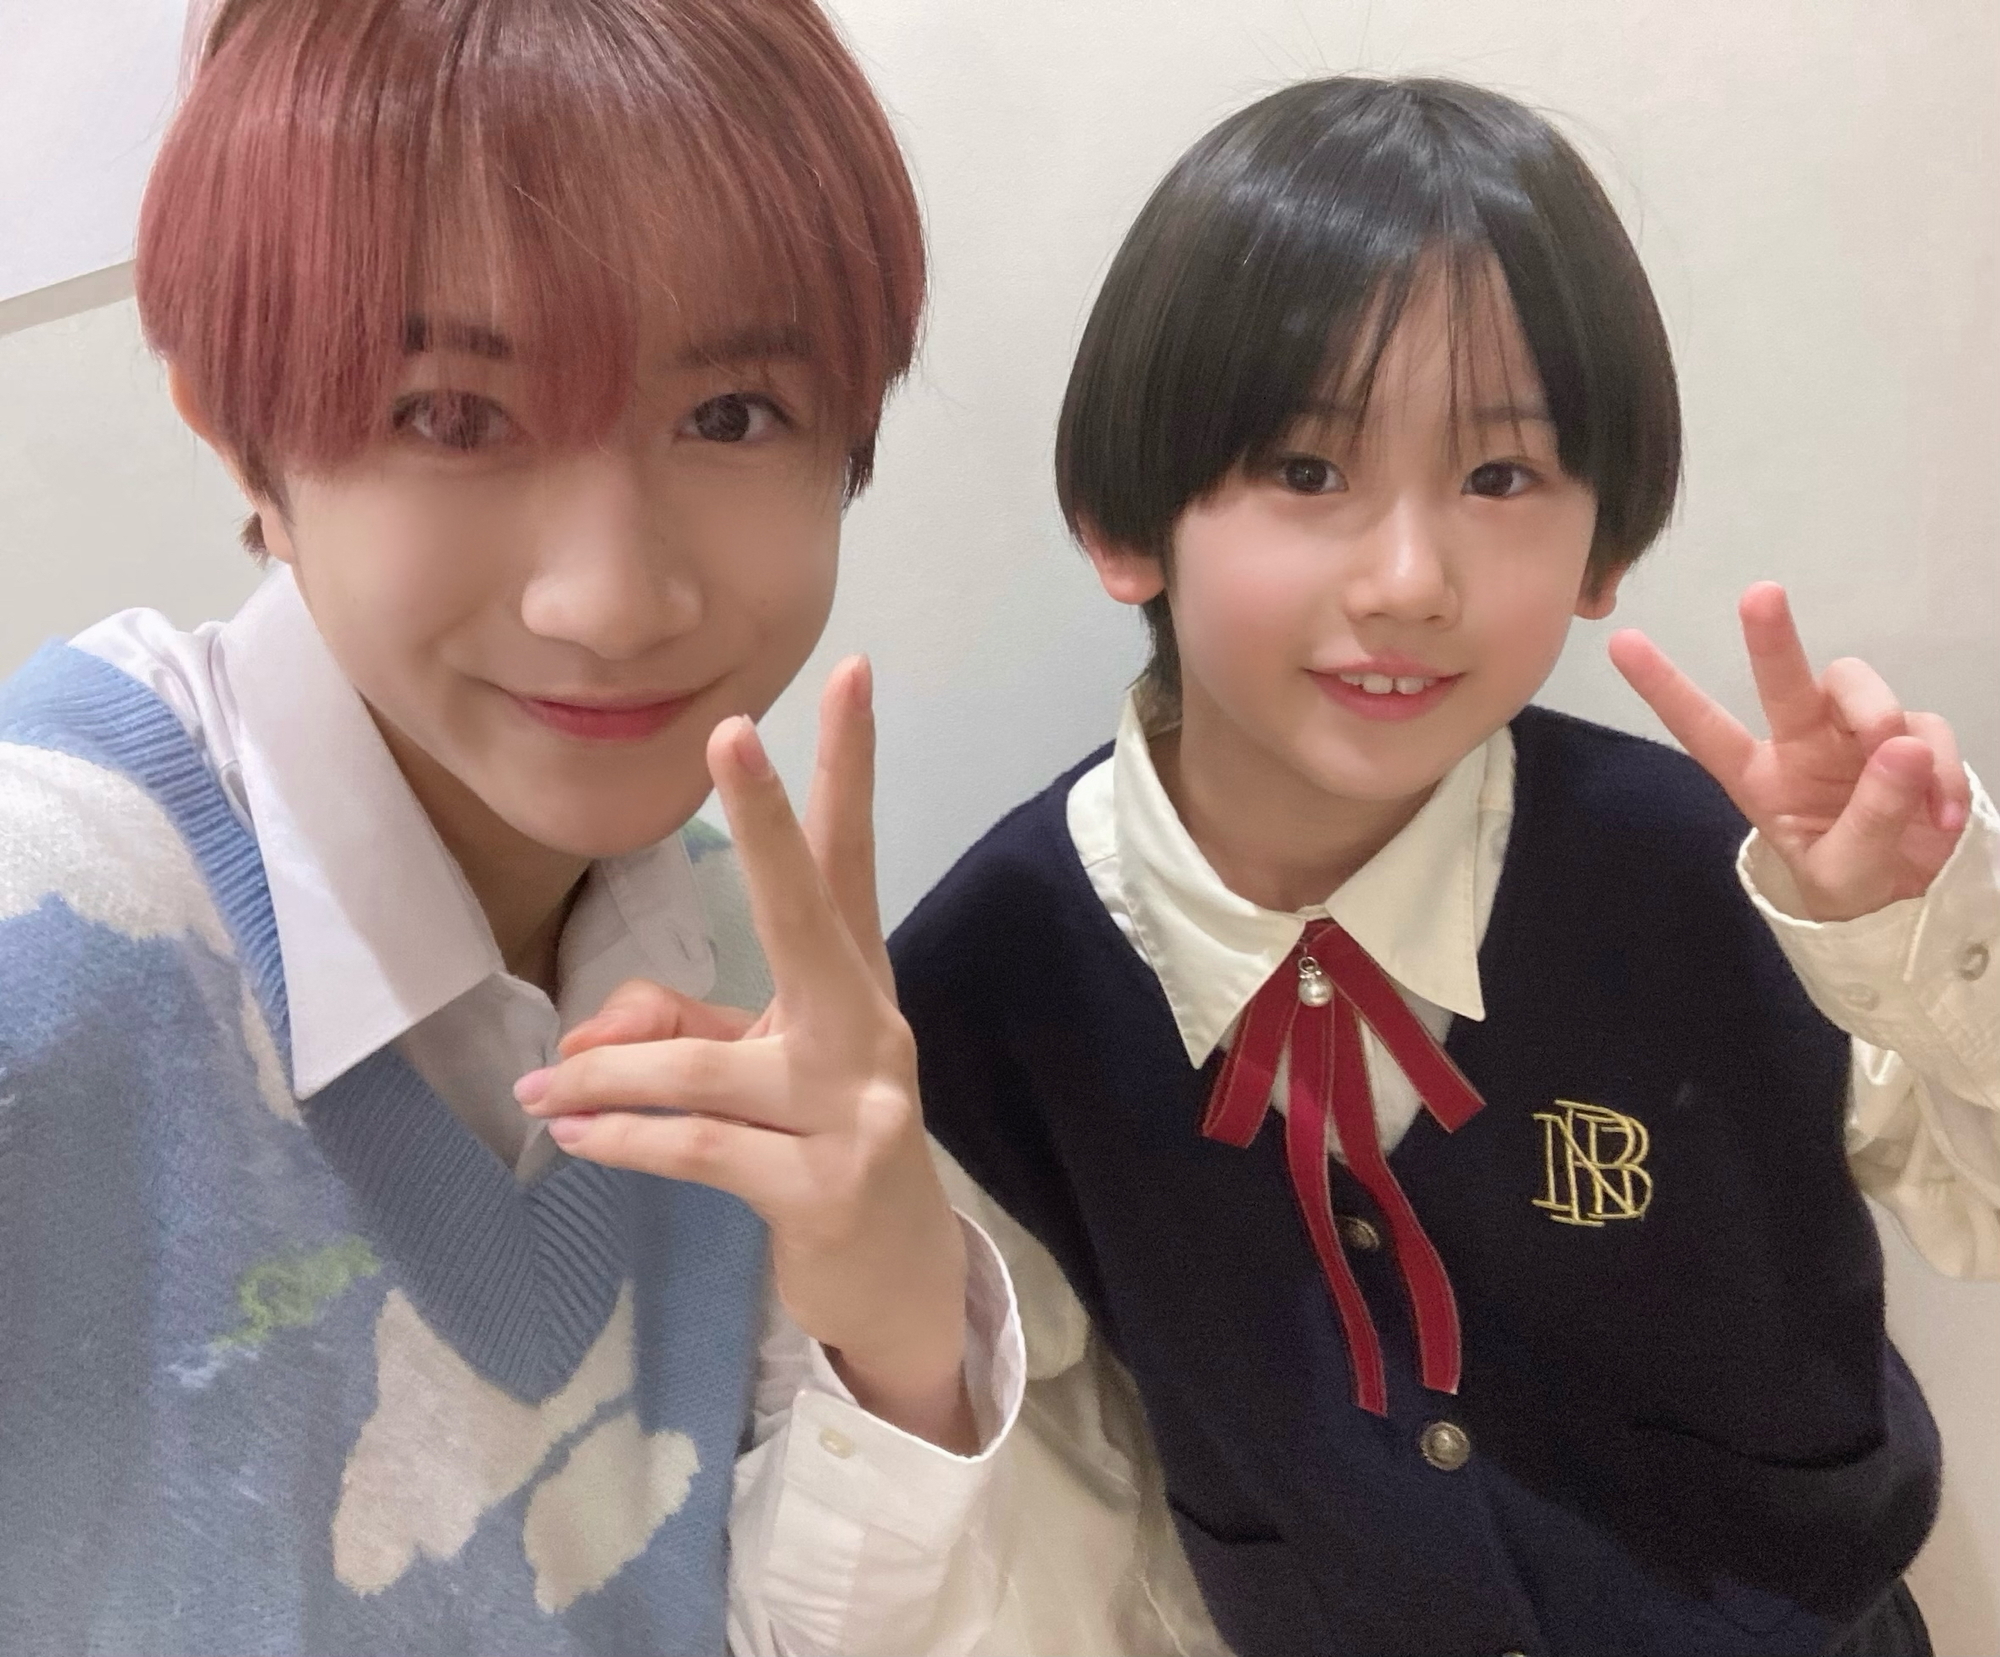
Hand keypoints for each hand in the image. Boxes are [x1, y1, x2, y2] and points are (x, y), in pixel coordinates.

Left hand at [516, 659, 975, 1450]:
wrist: (894, 1275)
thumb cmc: (815, 1142)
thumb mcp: (755, 1071)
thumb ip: (680, 1029)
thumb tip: (591, 1035)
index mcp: (854, 981)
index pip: (849, 857)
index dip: (848, 766)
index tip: (853, 673)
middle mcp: (868, 1027)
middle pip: (808, 911)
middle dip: (764, 820)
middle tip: (729, 731)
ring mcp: (858, 1107)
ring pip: (706, 1066)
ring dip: (611, 1077)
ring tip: (542, 1090)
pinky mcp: (826, 1183)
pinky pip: (698, 1146)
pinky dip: (623, 1139)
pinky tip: (571, 1136)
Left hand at [1609, 582, 1969, 921]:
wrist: (1911, 894)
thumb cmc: (1850, 878)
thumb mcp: (1846, 874)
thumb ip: (1870, 821)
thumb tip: (1902, 748)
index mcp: (1759, 777)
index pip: (1705, 729)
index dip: (1665, 687)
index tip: (1622, 641)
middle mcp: (1801, 742)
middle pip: (1784, 682)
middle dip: (1770, 638)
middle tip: (1760, 596)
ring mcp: (1855, 732)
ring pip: (1856, 685)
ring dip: (1879, 715)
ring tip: (1904, 770)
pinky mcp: (1912, 733)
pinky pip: (1926, 727)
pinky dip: (1941, 766)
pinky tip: (1941, 813)